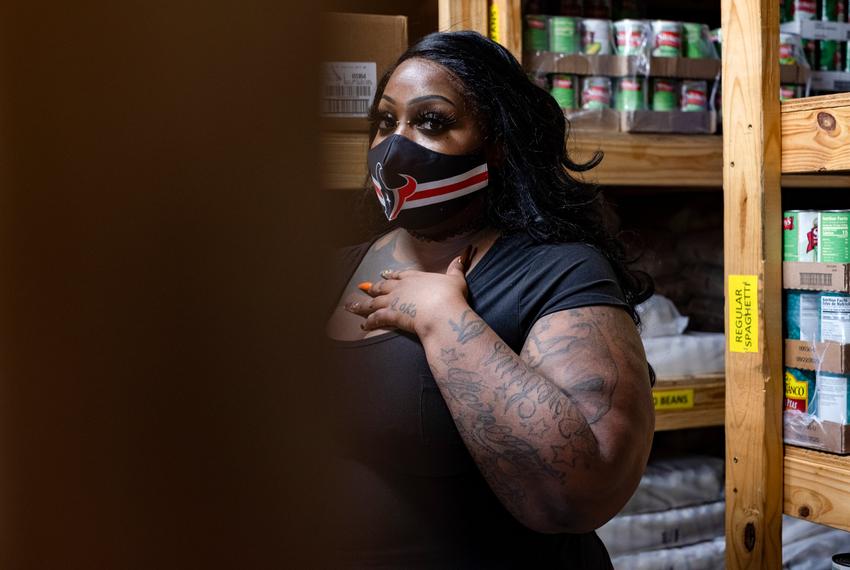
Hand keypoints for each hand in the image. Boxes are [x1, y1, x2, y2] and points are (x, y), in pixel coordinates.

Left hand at [345, 255, 469, 337]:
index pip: (400, 275)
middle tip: (365, 288)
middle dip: (373, 288)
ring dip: (361, 305)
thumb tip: (461, 258)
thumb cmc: (450, 296)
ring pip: (373, 302)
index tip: (385, 275)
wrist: (442, 312)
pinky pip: (375, 319)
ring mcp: (393, 301)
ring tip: (351, 306)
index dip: (391, 276)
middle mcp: (401, 287)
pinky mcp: (390, 315)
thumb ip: (456, 269)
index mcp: (415, 277)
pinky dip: (368, 322)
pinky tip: (363, 326)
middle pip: (382, 287)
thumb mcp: (456, 280)